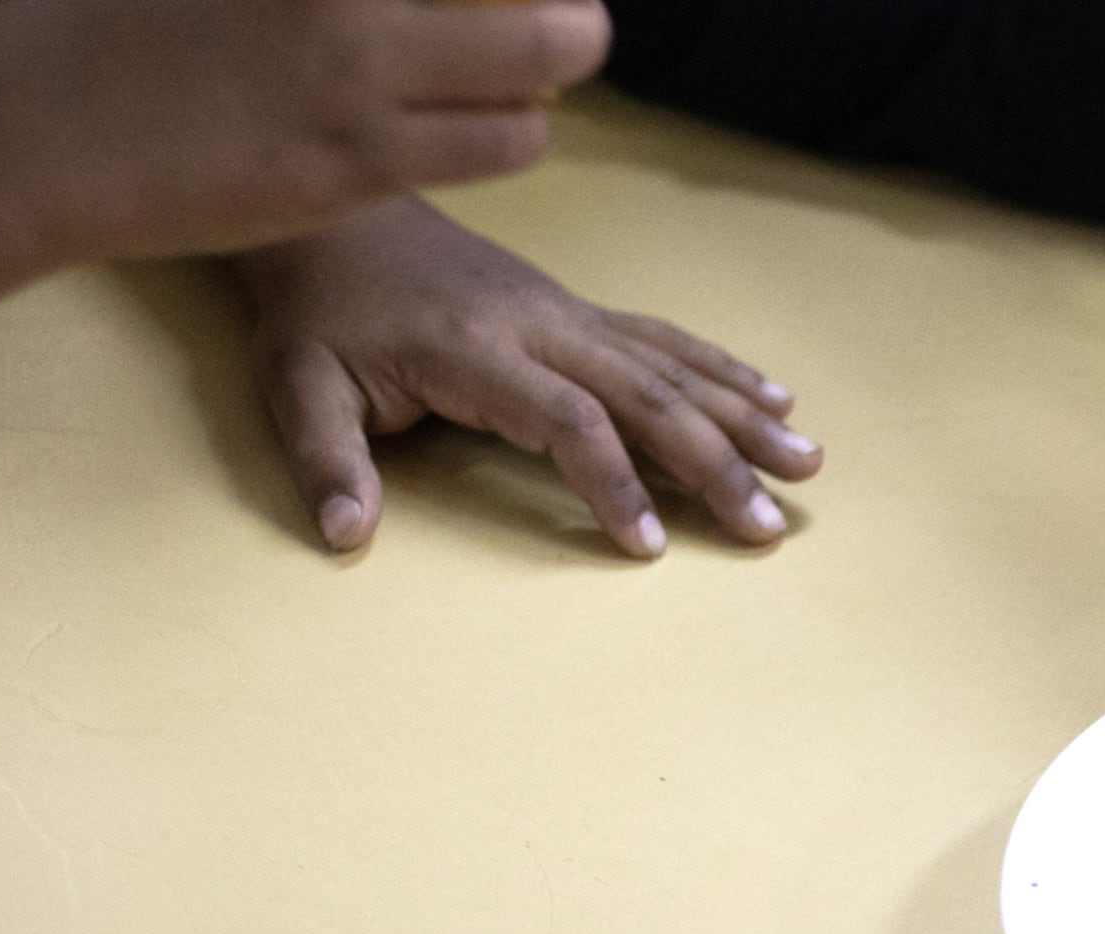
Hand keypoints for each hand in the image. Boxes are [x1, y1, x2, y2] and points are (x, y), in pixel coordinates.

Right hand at [0, 0, 611, 263]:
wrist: (42, 126)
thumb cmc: (110, 17)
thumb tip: (372, 7)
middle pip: (539, 6)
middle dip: (562, 11)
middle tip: (558, 18)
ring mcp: (359, 75)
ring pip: (538, 74)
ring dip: (543, 75)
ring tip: (521, 77)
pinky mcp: (360, 163)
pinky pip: (495, 145)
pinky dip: (509, 130)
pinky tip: (483, 125)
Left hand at [232, 196, 816, 555]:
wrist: (341, 217)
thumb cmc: (321, 311)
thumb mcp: (297, 383)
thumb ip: (326, 459)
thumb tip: (347, 534)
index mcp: (477, 349)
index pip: (565, 419)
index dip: (611, 479)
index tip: (647, 545)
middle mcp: (542, 326)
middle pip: (646, 394)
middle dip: (715, 461)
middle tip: (768, 523)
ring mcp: (570, 314)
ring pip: (672, 366)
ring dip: (743, 417)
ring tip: (807, 463)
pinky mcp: (581, 312)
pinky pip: (666, 340)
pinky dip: (726, 371)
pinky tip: (777, 400)